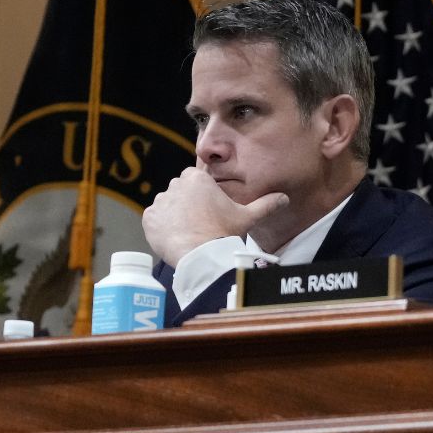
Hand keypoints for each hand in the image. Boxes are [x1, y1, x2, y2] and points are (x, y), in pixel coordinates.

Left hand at [143, 167, 288, 265]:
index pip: (194, 177)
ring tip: (187, 230)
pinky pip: (153, 219)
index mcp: (197, 179)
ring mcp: (160, 202)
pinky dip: (161, 226)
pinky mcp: (148, 218)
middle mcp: (175, 186)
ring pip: (166, 205)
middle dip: (186, 202)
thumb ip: (266, 205)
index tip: (206, 206)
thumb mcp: (248, 217)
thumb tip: (284, 199)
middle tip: (198, 220)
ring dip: (173, 214)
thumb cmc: (224, 232)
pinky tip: (175, 236)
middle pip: (179, 190)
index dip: (200, 192)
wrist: (201, 255)